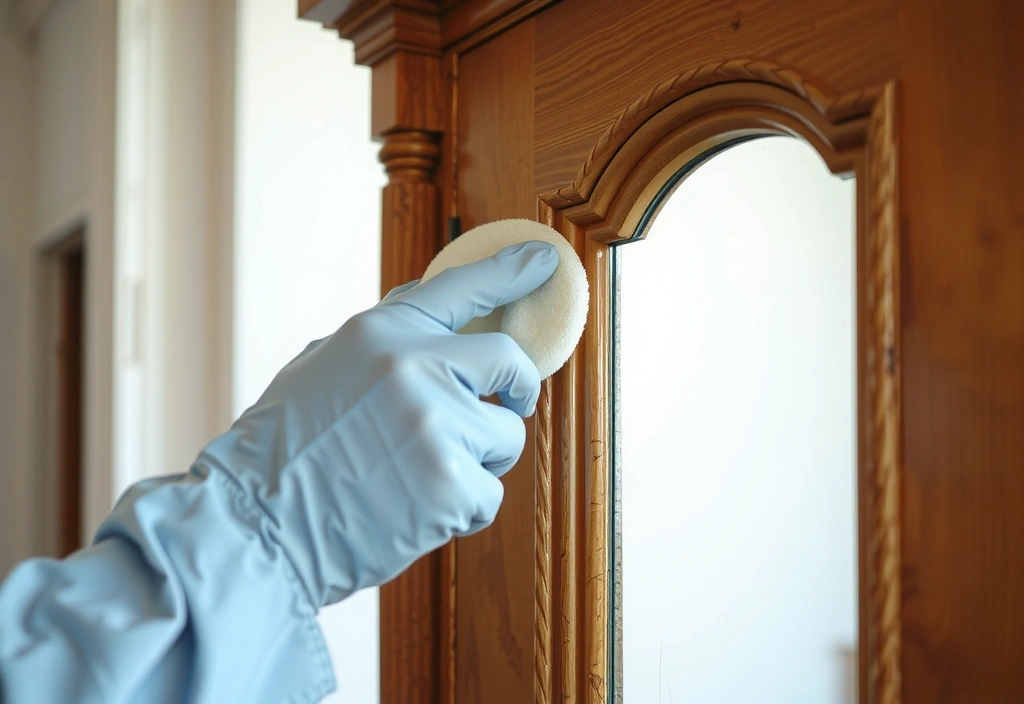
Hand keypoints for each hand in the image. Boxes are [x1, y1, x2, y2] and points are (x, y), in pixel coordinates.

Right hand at [194, 241, 558, 607]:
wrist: (254, 528)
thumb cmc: (281, 453)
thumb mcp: (320, 369)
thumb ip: (381, 342)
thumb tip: (429, 315)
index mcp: (380, 334)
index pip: (460, 288)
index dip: (508, 272)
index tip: (544, 261)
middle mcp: (416, 369)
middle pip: (510, 363)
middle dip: (520, 386)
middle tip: (515, 402)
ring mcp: (438, 426)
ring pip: (505, 437)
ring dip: (478, 459)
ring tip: (422, 477)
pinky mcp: (453, 485)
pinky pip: (489, 493)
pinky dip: (462, 508)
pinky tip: (417, 512)